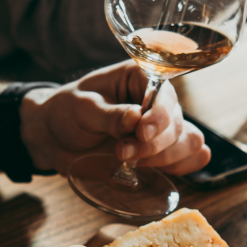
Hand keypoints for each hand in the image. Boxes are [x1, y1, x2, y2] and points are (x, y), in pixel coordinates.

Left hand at [20, 61, 210, 175]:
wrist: (55, 138)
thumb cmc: (67, 112)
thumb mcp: (81, 107)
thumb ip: (109, 115)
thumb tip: (135, 118)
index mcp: (141, 78)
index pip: (165, 95)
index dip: (160, 115)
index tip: (142, 133)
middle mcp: (159, 101)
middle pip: (178, 124)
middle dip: (154, 144)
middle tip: (121, 152)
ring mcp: (164, 127)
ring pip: (189, 142)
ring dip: (164, 158)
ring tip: (130, 161)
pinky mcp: (164, 151)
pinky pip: (191, 158)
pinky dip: (180, 167)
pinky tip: (154, 168)